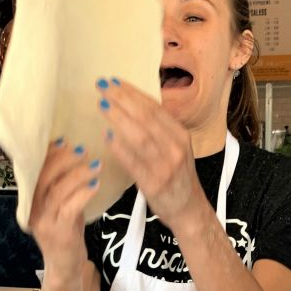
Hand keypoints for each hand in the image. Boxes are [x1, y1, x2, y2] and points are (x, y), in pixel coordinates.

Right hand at [29, 141, 100, 290]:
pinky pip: (70, 208)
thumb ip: (63, 187)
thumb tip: (75, 156)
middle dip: (63, 160)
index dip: (48, 153)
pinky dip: (83, 194)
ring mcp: (45, 222)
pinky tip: (96, 185)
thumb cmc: (66, 234)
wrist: (65, 268)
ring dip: (78, 175)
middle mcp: (33, 210)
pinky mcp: (60, 233)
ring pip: (58, 191)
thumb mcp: (61, 207)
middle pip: (43, 177)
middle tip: (82, 150)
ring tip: (96, 165)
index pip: (34, 170)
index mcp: (30, 200)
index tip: (64, 139)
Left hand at [97, 79, 203, 232]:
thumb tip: (131, 104)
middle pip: (146, 117)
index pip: (154, 108)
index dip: (133, 92)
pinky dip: (119, 147)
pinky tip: (106, 136)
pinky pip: (134, 162)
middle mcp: (176, 148)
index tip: (114, 81)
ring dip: (118, 118)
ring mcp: (166, 166)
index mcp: (180, 135)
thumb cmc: (176, 176)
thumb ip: (159, 129)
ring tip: (101, 105)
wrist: (188, 209)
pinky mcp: (154, 184)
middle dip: (123, 99)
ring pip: (140, 136)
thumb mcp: (175, 147)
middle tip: (102, 86)